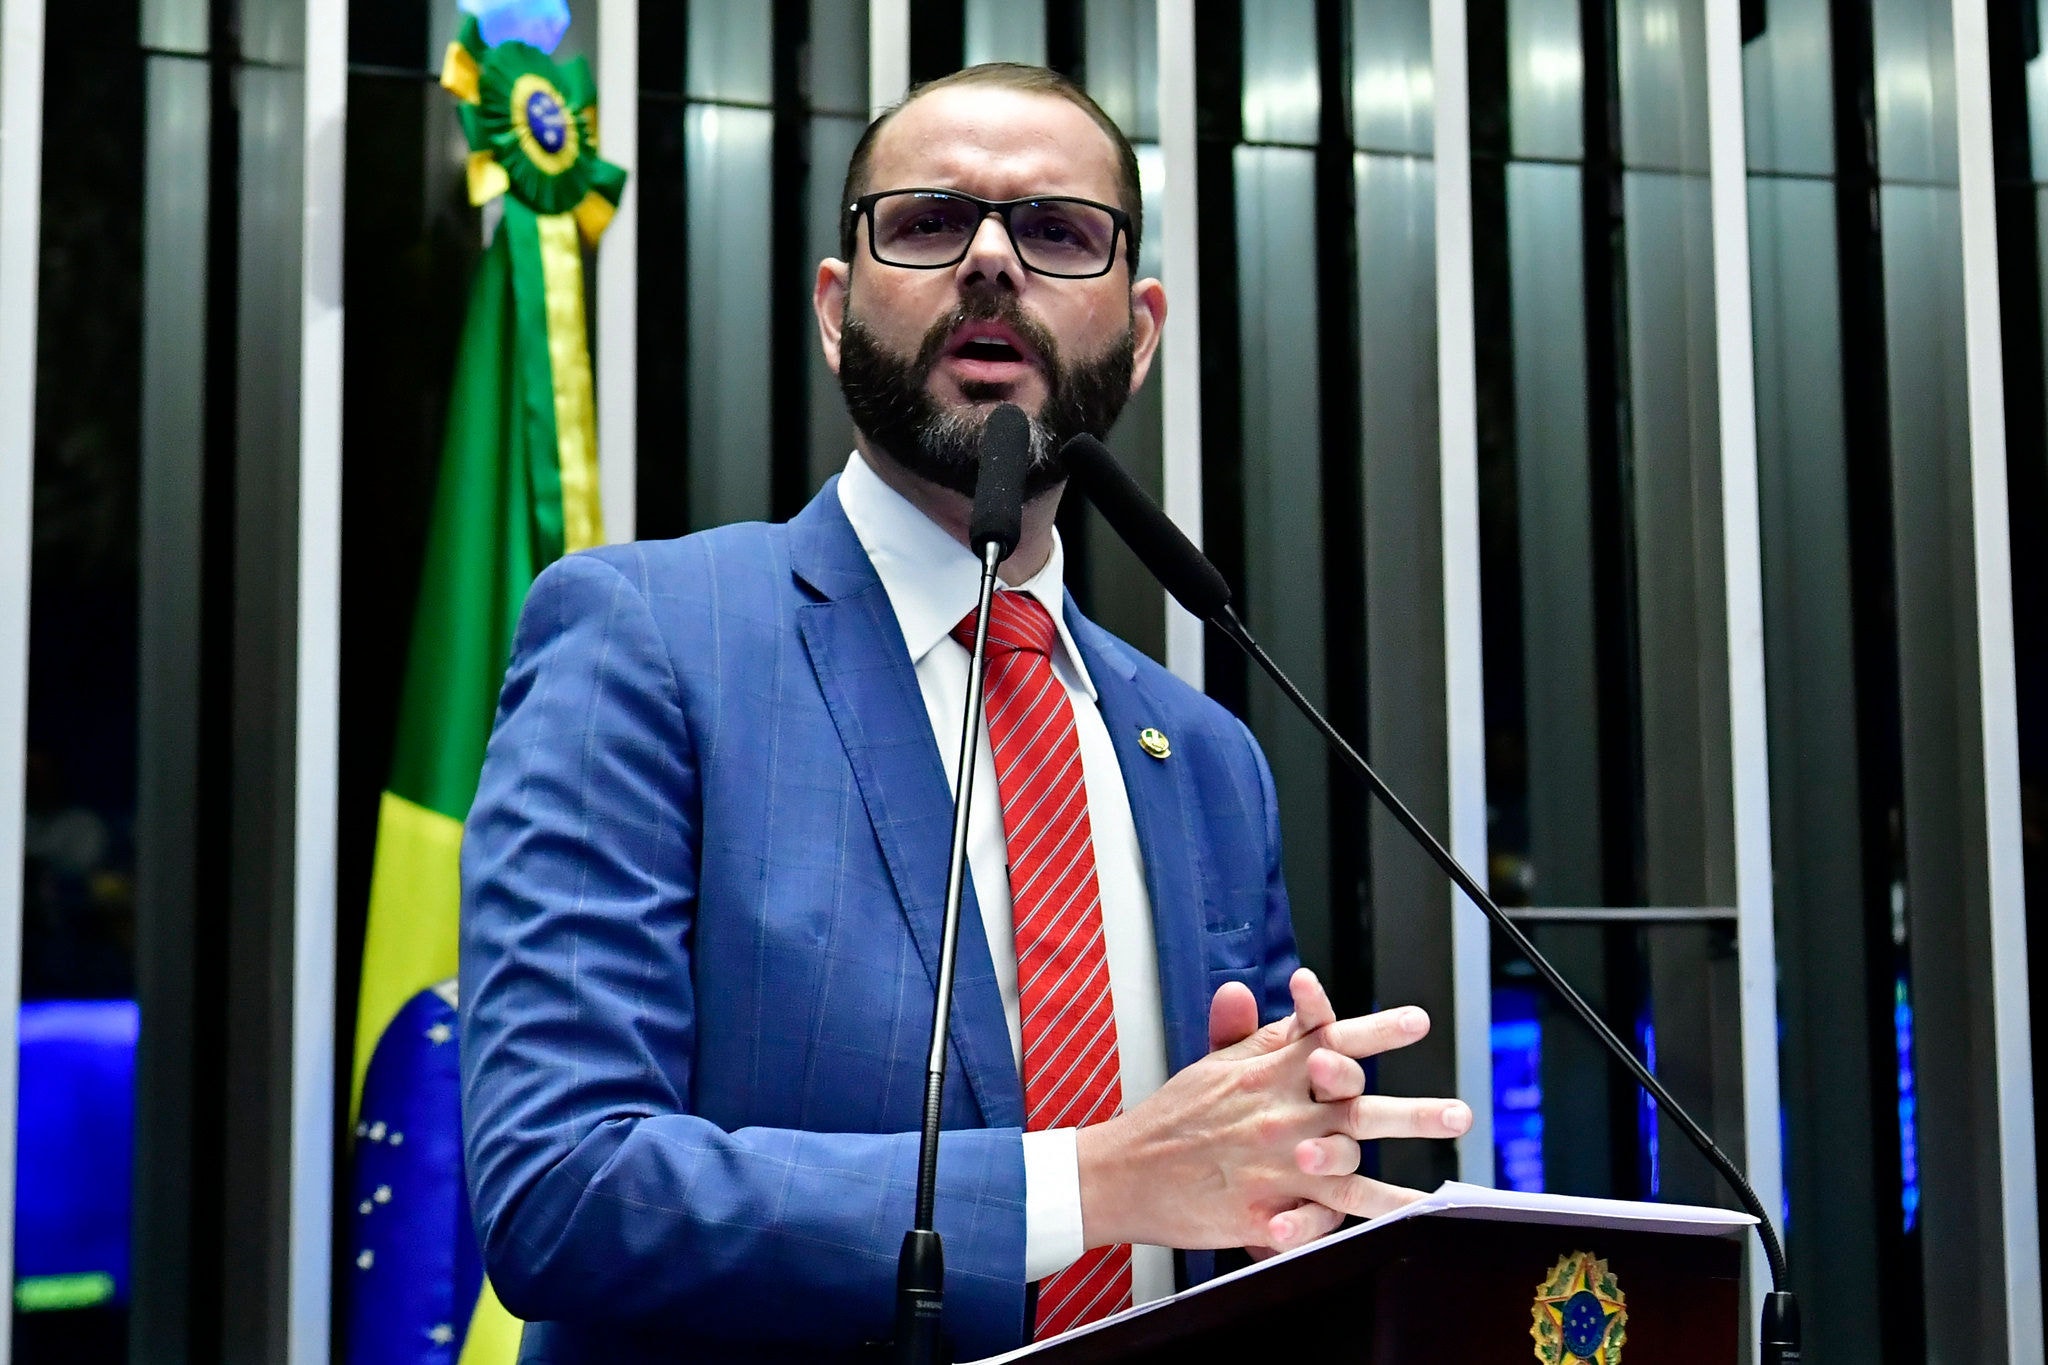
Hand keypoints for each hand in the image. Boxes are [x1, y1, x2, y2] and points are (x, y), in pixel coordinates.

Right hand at [1076, 969, 1470, 1253]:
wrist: (1123, 1174)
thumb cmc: (1171, 1119)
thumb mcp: (1207, 1066)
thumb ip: (1239, 1032)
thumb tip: (1247, 990)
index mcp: (1265, 1071)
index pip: (1326, 1039)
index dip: (1373, 1029)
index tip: (1417, 1022)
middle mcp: (1277, 1112)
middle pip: (1355, 1104)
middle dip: (1412, 1111)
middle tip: (1460, 1114)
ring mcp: (1275, 1161)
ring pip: (1351, 1157)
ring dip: (1399, 1160)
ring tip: (1438, 1164)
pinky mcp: (1266, 1206)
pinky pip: (1330, 1213)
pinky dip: (1370, 1212)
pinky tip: (1408, 1213)